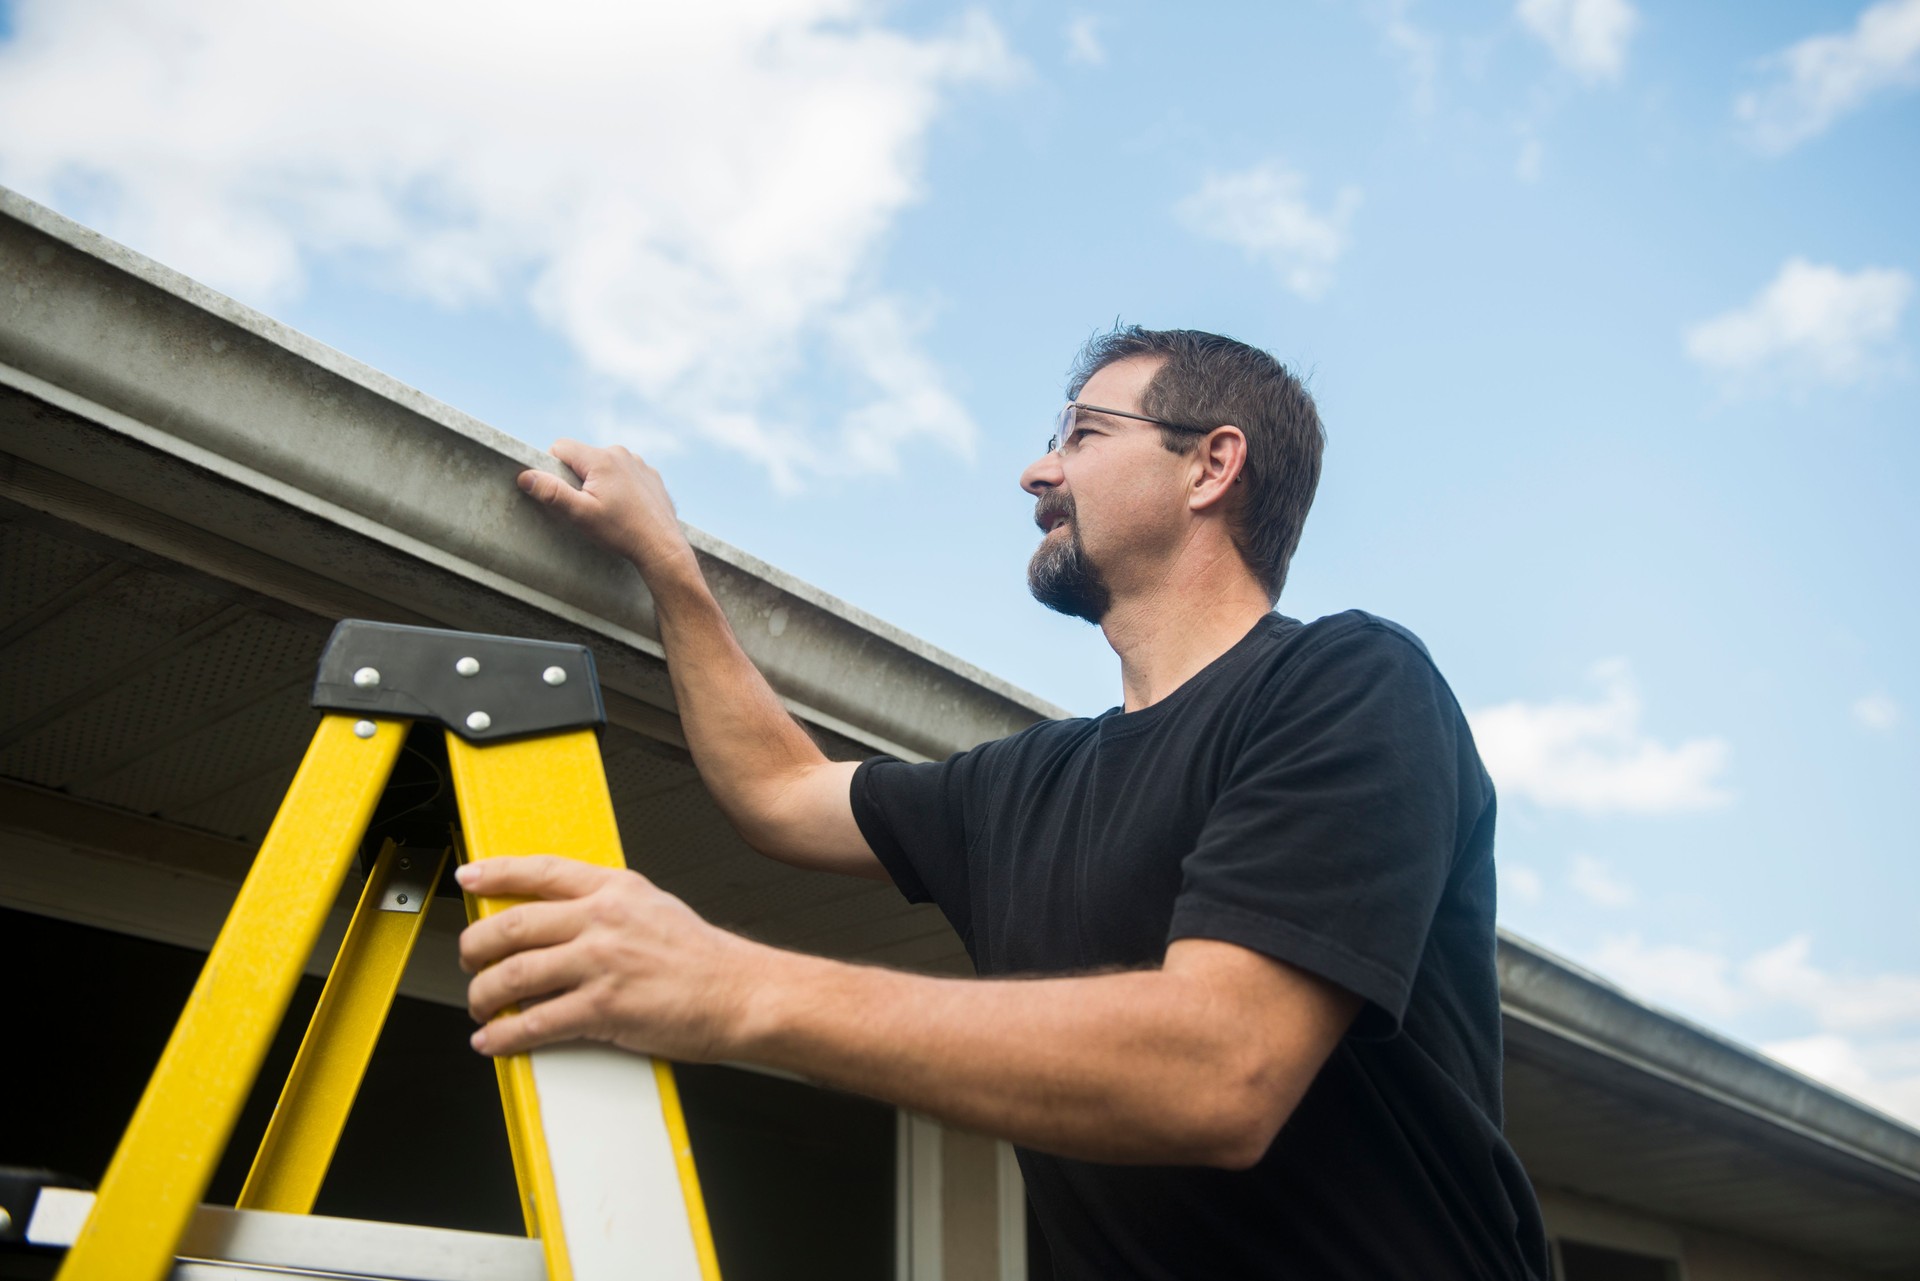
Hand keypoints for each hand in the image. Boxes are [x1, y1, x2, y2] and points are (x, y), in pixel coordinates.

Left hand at [456, 855, 764, 1060]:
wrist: (741, 993)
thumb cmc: (702, 958)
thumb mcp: (654, 907)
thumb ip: (607, 905)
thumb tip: (559, 918)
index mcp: (615, 889)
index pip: (541, 871)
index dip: (496, 872)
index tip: (468, 877)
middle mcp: (604, 920)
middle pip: (512, 926)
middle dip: (474, 947)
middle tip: (469, 961)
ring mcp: (602, 963)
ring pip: (513, 975)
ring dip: (482, 996)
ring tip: (480, 1007)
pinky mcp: (605, 1008)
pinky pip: (535, 1022)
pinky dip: (504, 1036)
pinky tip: (494, 1041)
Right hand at [518, 439, 693, 576]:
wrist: (662, 546)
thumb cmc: (621, 532)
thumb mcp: (581, 515)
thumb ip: (552, 493)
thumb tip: (525, 476)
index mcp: (601, 459)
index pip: (560, 447)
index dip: (552, 467)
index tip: (561, 491)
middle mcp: (621, 453)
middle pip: (583, 456)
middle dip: (577, 477)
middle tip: (586, 506)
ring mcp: (639, 463)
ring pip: (604, 465)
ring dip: (599, 481)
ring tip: (608, 509)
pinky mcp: (650, 475)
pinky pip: (624, 473)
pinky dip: (619, 486)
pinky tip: (625, 508)